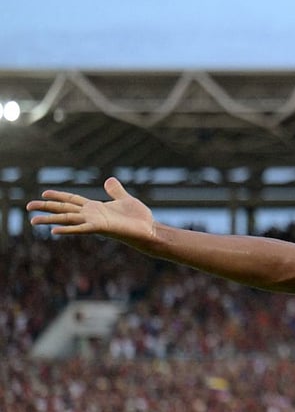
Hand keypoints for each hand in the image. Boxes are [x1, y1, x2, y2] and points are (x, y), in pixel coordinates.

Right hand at [26, 177, 155, 242]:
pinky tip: (55, 231)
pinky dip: (68, 229)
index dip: (59, 196)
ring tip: (33, 221)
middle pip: (64, 209)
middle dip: (46, 207)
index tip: (43, 193)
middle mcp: (92, 215)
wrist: (150, 230)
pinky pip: (81, 228)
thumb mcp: (126, 199)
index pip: (72, 200)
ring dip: (50, 220)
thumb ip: (116, 191)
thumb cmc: (139, 219)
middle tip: (27, 207)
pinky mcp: (101, 228)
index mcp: (96, 208)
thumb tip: (110, 180)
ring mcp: (94, 222)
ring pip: (68, 219)